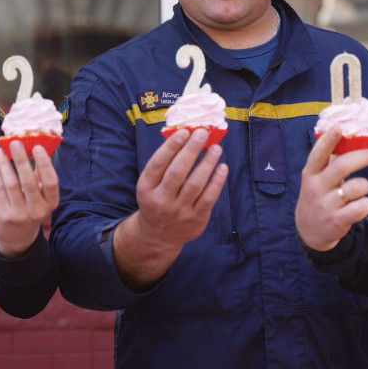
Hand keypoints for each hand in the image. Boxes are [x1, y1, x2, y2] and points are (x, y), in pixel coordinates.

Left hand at [0, 141, 58, 258]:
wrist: (17, 237)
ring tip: (0, 150)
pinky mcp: (4, 216)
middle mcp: (38, 211)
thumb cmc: (31, 208)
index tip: (37, 147)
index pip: (51, 182)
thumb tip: (36, 148)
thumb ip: (40, 175)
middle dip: (21, 160)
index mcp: (51, 204)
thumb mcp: (41, 197)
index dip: (45, 164)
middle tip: (15, 143)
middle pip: (29, 182)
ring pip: (11, 184)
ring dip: (5, 164)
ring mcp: (20, 215)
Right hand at [113, 128, 227, 289]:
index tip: (184, 132)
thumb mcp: (150, 185)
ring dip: (207, 163)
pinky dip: (217, 181)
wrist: (158, 236)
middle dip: (191, 150)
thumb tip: (186, 136)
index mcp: (145, 188)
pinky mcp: (196, 220)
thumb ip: (165, 164)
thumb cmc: (156, 200)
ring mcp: (179, 212)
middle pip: (177, 172)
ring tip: (216, 147)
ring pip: (195, 184)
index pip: (158, 163)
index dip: (171, 146)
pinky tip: (222, 167)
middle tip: (202, 133)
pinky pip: (209, 198)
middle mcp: (161, 200)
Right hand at [295, 127, 367, 251]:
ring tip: (362, 190)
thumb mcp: (317, 178)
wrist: (309, 230)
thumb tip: (351, 136)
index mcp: (310, 173)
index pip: (318, 154)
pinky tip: (361, 206)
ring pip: (356, 187)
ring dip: (365, 185)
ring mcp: (326, 205)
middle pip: (342, 166)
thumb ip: (330, 160)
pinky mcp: (337, 220)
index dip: (328, 140)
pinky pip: (361, 207)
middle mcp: (316, 188)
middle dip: (363, 157)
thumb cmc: (319, 195)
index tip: (338, 128)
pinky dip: (367, 205)